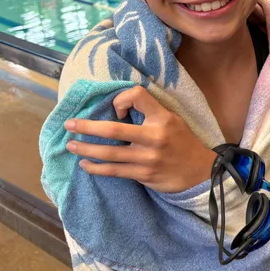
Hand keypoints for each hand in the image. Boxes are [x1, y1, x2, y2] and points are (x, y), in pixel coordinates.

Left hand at [64, 86, 216, 192]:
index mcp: (162, 118)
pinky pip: (114, 171)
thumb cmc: (182, 141)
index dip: (121, 99)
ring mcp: (147, 158)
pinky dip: (96, 168)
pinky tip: (85, 164)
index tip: (115, 109)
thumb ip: (150, 112)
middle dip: (87, 127)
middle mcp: (153, 137)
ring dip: (85, 149)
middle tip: (69, 125)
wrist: (199, 172)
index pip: (137, 96)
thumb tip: (118, 106)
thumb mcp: (172, 119)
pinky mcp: (143, 174)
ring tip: (70, 145)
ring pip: (108, 154)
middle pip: (113, 130)